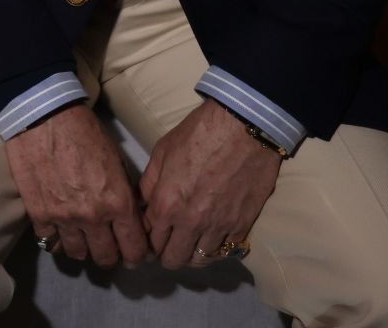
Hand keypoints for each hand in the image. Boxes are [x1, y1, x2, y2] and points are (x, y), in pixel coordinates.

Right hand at [3, 102, 149, 266]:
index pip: (134, 248)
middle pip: (106, 257)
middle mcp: (93, 217)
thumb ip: (123, 192)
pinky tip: (60, 231)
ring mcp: (64, 219)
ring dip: (84, 249)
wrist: (44, 117)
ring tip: (84, 240)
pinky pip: (51, 242)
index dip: (137, 255)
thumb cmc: (85, 132)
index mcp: (118, 202)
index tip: (135, 254)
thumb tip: (129, 215)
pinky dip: (57, 240)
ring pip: (78, 254)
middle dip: (112, 257)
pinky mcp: (39, 215)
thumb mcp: (117, 160)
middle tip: (110, 249)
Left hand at [138, 99, 278, 268]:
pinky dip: (216, 249)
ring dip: (191, 254)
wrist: (243, 128)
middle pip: (173, 259)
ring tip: (190, 243)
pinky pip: (225, 251)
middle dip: (167, 253)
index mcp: (166, 205)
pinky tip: (212, 239)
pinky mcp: (242, 225)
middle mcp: (190, 223)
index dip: (148, 240)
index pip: (150, 241)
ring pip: (199, 260)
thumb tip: (144, 205)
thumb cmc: (198, 134)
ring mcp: (218, 227)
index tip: (152, 236)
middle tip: (169, 242)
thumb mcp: (162, 152)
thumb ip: (150, 183)